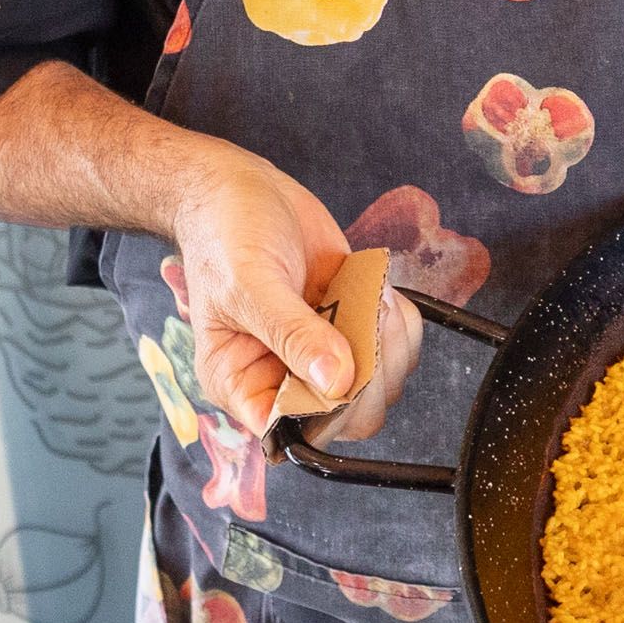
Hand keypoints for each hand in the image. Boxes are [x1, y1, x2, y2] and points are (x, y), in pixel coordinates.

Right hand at [168, 150, 419, 438]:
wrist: (241, 190)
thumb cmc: (223, 238)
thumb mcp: (249, 284)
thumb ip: (292, 334)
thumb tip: (337, 382)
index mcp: (241, 384)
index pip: (290, 432)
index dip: (328, 413)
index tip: (345, 370)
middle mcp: (284, 379)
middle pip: (347, 417)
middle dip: (371, 373)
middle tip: (370, 318)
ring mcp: (323, 354)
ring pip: (379, 384)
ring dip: (391, 344)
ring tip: (374, 297)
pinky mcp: (352, 325)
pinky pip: (394, 346)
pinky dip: (400, 322)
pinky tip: (378, 290)